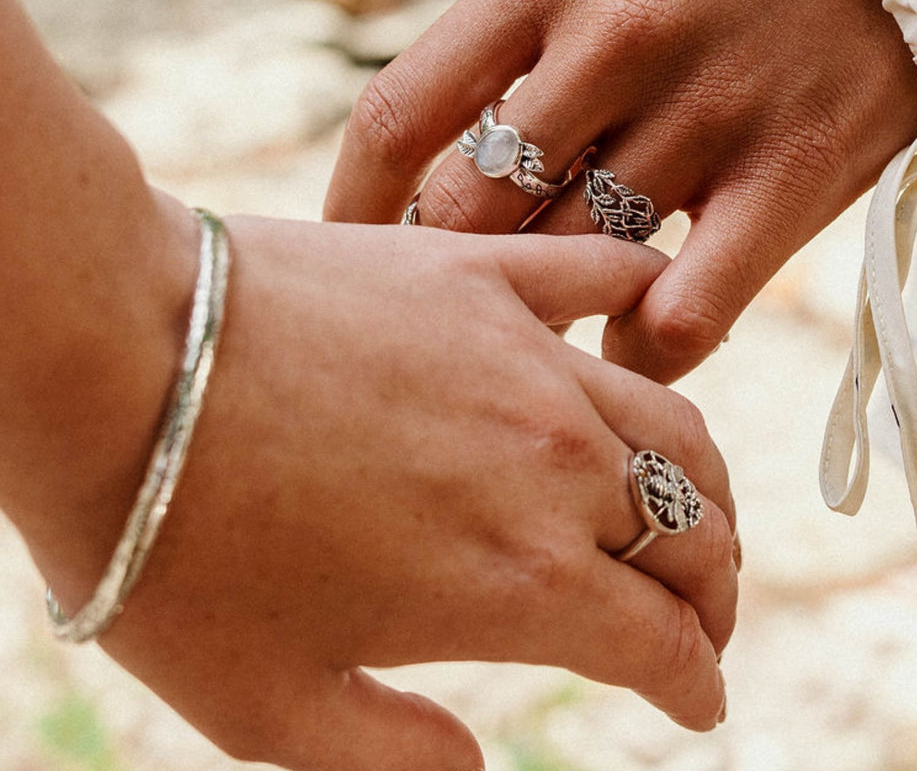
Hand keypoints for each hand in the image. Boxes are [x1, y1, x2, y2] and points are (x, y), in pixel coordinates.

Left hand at [34, 219, 735, 770]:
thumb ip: (389, 757)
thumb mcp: (267, 703)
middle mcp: (554, 465)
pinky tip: (659, 322)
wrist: (123, 359)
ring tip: (694, 509)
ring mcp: (530, 356)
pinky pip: (610, 273)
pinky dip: (654, 300)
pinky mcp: (487, 275)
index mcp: (517, 582)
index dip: (696, 683)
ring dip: (708, 484)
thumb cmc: (178, 542)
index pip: (664, 643)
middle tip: (698, 618)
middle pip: (694, 535)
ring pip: (676, 426)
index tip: (700, 699)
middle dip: (714, 594)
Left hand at [324, 0, 916, 381]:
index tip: (351, 255)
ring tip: (552, 330)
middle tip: (458, 305)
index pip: (399, 115)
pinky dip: (643, 351)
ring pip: (572, 264)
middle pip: (474, 207)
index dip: (354, 207)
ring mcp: (705, 108)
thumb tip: (437, 180)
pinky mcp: (792, 173)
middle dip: (453, 271)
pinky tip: (636, 349)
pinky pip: (681, 313)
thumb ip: (515, 54)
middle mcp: (613, 37)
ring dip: (551, 312)